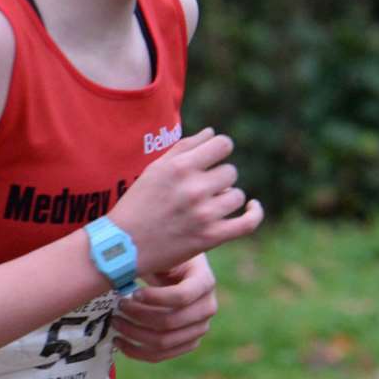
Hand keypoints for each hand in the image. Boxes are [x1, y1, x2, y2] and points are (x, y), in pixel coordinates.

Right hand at [109, 128, 263, 275]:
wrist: (123, 245)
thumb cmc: (137, 204)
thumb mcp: (155, 169)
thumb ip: (184, 148)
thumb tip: (212, 132)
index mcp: (179, 167)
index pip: (223, 144)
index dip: (220, 150)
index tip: (213, 159)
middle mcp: (193, 188)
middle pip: (230, 172)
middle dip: (218, 178)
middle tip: (202, 190)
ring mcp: (204, 214)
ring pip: (237, 195)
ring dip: (226, 198)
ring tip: (209, 205)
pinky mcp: (211, 237)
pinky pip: (248, 223)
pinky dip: (254, 213)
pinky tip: (252, 207)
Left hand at [113, 254, 216, 363]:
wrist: (181, 271)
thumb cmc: (169, 258)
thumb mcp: (166, 252)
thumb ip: (153, 257)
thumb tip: (122, 262)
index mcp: (204, 281)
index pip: (182, 296)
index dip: (155, 298)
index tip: (133, 293)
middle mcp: (207, 307)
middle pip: (170, 322)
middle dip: (138, 316)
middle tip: (118, 307)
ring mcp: (200, 328)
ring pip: (164, 342)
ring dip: (134, 334)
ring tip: (115, 323)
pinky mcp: (188, 342)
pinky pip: (162, 355)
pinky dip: (138, 351)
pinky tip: (120, 341)